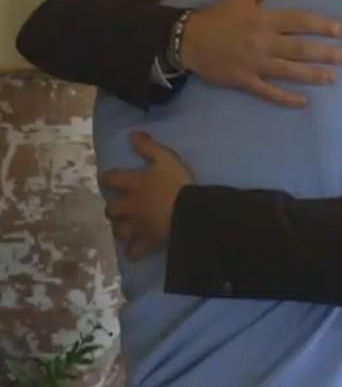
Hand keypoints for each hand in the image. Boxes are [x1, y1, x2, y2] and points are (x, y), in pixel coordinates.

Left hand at [102, 132, 192, 258]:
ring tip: (124, 227)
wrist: (189, 212)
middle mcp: (129, 205)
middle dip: (113, 207)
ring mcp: (137, 225)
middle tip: (118, 206)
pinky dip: (132, 251)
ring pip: (119, 230)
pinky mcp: (147, 241)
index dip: (107, 178)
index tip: (108, 179)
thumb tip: (132, 134)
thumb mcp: (166, 158)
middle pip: (111, 208)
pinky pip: (134, 251)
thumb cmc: (178, 183)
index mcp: (133, 183)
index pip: (111, 179)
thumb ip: (148, 147)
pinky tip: (134, 251)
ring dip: (120, 228)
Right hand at [180, 0, 341, 106]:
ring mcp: (255, 64)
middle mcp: (263, 42)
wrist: (188, 40)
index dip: (322, 26)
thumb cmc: (218, 15)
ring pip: (289, 71)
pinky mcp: (246, 81)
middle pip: (300, 48)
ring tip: (332, 78)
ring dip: (313, 75)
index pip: (300, 21)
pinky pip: (269, 92)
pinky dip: (286, 98)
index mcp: (264, 19)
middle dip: (325, 53)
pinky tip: (303, 102)